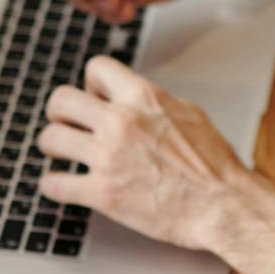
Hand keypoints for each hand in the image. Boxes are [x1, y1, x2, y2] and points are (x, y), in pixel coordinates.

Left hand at [36, 56, 264, 250]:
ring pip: (50, 139)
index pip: (96, 68)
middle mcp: (121, 122)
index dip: (90, 84)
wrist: (224, 205)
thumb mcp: (189, 113)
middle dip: (60, 113)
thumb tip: (133, 96)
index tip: (92, 99)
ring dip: (52, 147)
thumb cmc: (214, 165)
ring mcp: (108, 157)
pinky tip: (62, 186)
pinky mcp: (103, 193)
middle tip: (66, 125)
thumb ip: (153, 102)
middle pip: (60, 100)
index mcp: (143, 98)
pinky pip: (54, 184)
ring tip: (60, 154)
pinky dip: (54, 186)